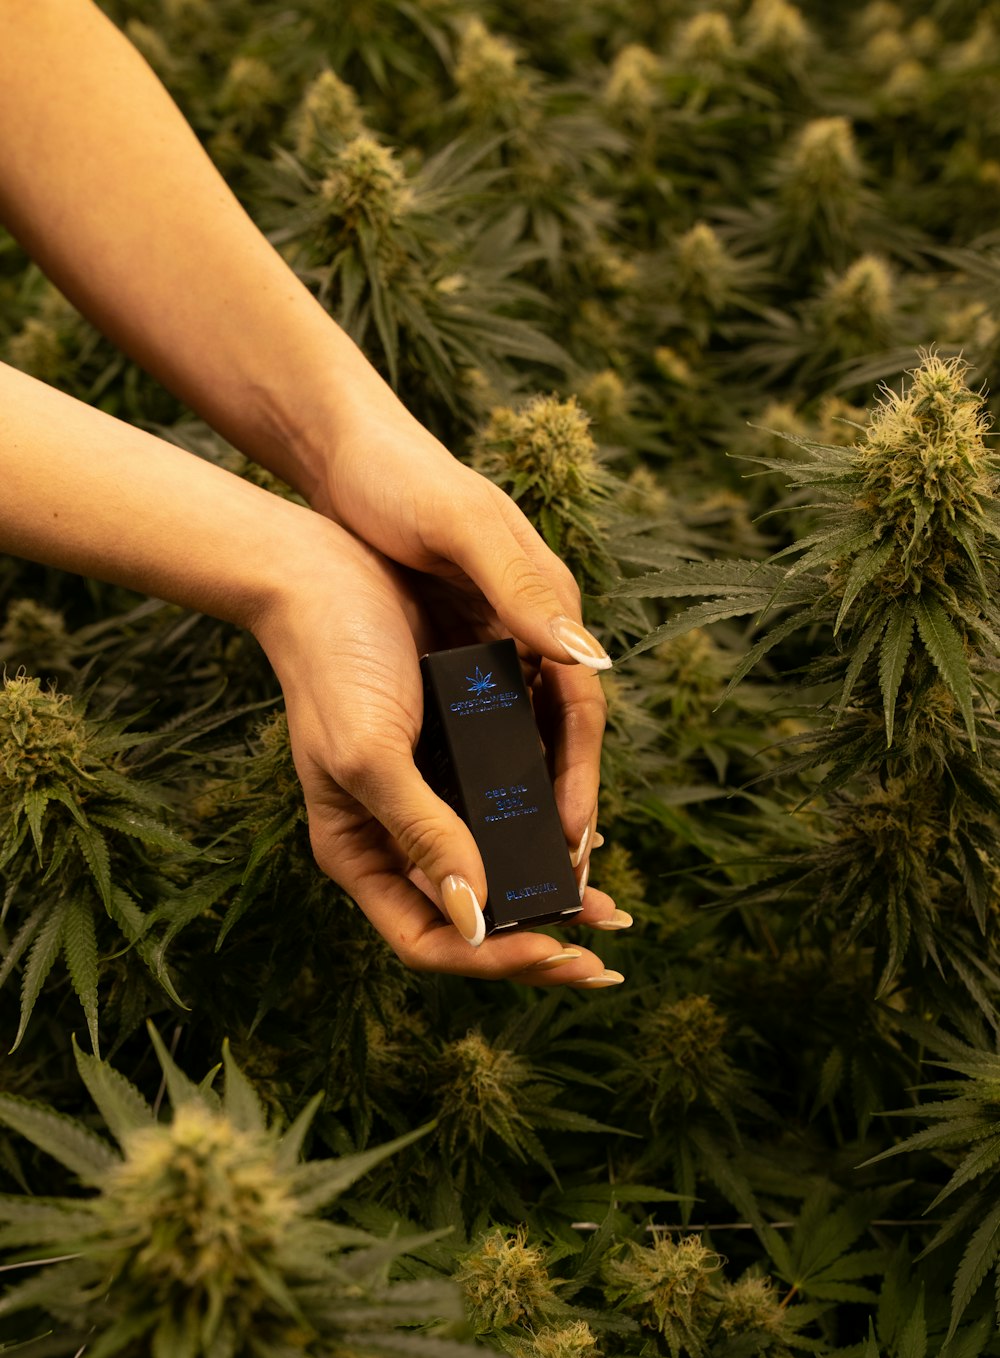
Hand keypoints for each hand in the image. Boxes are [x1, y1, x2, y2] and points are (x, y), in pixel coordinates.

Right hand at [253, 513, 624, 982]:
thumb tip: (477, 920)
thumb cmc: (332, 661)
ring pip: (493, 872)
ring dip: (548, 891)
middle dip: (537, 942)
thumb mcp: (371, 755)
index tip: (560, 953)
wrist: (327, 569)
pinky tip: (582, 832)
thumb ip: (423, 834)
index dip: (496, 960)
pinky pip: (505, 813)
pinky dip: (544, 830)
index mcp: (359, 851)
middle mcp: (393, 836)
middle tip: (606, 955)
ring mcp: (426, 798)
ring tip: (604, 910)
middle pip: (471, 919)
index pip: (430, 939)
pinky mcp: (453, 756)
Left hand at [309, 388, 609, 878]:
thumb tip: (593, 659)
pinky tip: (462, 812)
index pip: (581, 708)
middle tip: (554, 875)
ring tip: (513, 864)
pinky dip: (480, 770)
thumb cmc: (400, 482)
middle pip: (556, 733)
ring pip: (520, 735)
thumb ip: (525, 590)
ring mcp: (490, 635)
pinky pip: (479, 722)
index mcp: (547, 601)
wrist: (341, 450)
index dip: (582, 776)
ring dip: (521, 797)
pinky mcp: (453, 643)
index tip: (574, 839)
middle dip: (559, 804)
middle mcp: (528, 624)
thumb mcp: (463, 529)